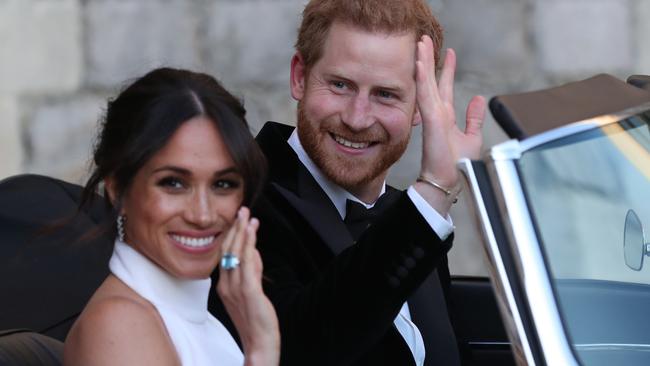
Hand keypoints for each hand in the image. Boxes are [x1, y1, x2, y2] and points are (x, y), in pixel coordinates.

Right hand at [217, 207, 279, 365]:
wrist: (259, 343)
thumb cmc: (255, 320)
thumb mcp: (251, 291)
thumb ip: (252, 271)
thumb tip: (254, 252)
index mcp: (224, 285)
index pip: (225, 254)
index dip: (231, 235)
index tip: (238, 219)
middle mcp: (226, 285)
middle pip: (228, 250)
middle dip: (235, 228)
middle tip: (242, 210)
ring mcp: (235, 288)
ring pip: (236, 253)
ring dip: (242, 232)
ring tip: (247, 215)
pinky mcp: (248, 291)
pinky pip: (247, 263)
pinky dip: (249, 245)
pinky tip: (252, 232)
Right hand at [414, 36, 485, 211]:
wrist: (448, 181)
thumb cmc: (457, 166)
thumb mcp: (471, 137)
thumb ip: (474, 118)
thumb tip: (478, 99)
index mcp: (445, 116)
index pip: (444, 87)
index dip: (446, 69)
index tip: (449, 53)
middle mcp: (437, 113)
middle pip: (432, 80)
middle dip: (429, 59)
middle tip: (425, 40)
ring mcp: (432, 116)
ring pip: (426, 83)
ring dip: (423, 63)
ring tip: (420, 44)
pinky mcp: (432, 121)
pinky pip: (425, 95)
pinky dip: (422, 79)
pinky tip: (419, 64)